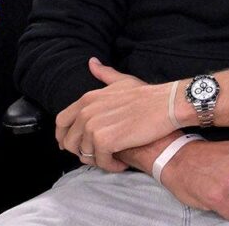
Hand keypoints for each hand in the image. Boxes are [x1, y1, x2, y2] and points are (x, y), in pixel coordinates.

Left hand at [55, 58, 173, 171]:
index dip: (64, 136)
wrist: (167, 105)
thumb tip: (91, 62)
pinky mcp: (105, 141)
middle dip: (82, 152)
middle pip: (69, 141)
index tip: (75, 144)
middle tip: (99, 155)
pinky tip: (121, 164)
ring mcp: (94, 127)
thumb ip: (104, 74)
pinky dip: (110, 166)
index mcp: (87, 99)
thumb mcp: (123, 81)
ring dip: (99, 160)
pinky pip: (100, 161)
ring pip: (85, 154)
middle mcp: (86, 112)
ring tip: (115, 159)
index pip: (61, 121)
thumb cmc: (148, 95)